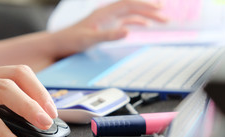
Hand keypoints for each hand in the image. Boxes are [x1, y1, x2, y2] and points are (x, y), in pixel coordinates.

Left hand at [51, 0, 166, 57]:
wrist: (58, 43)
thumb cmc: (70, 40)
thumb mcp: (89, 39)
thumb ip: (107, 35)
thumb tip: (127, 31)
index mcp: (103, 13)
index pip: (128, 5)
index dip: (144, 5)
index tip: (159, 8)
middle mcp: (106, 13)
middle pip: (133, 7)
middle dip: (150, 10)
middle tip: (166, 16)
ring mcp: (107, 19)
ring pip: (130, 14)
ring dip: (145, 16)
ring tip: (161, 19)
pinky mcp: (105, 26)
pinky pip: (125, 21)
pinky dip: (136, 22)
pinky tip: (145, 26)